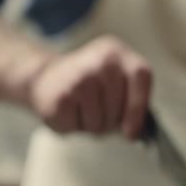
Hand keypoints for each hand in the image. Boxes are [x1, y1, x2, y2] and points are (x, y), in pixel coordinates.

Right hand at [28, 35, 151, 138]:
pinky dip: (73, 126)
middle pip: (119, 109)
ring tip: (79, 106)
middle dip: (110, 121)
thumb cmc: (88, 85)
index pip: (141, 77)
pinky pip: (78, 127)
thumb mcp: (114, 82)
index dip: (139, 107)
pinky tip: (67, 109)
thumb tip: (135, 133)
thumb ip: (132, 102)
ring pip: (99, 123)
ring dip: (90, 124)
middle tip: (94, 107)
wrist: (44, 77)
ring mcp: (81, 76)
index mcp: (118, 52)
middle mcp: (101, 60)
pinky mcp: (62, 96)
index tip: (132, 132)